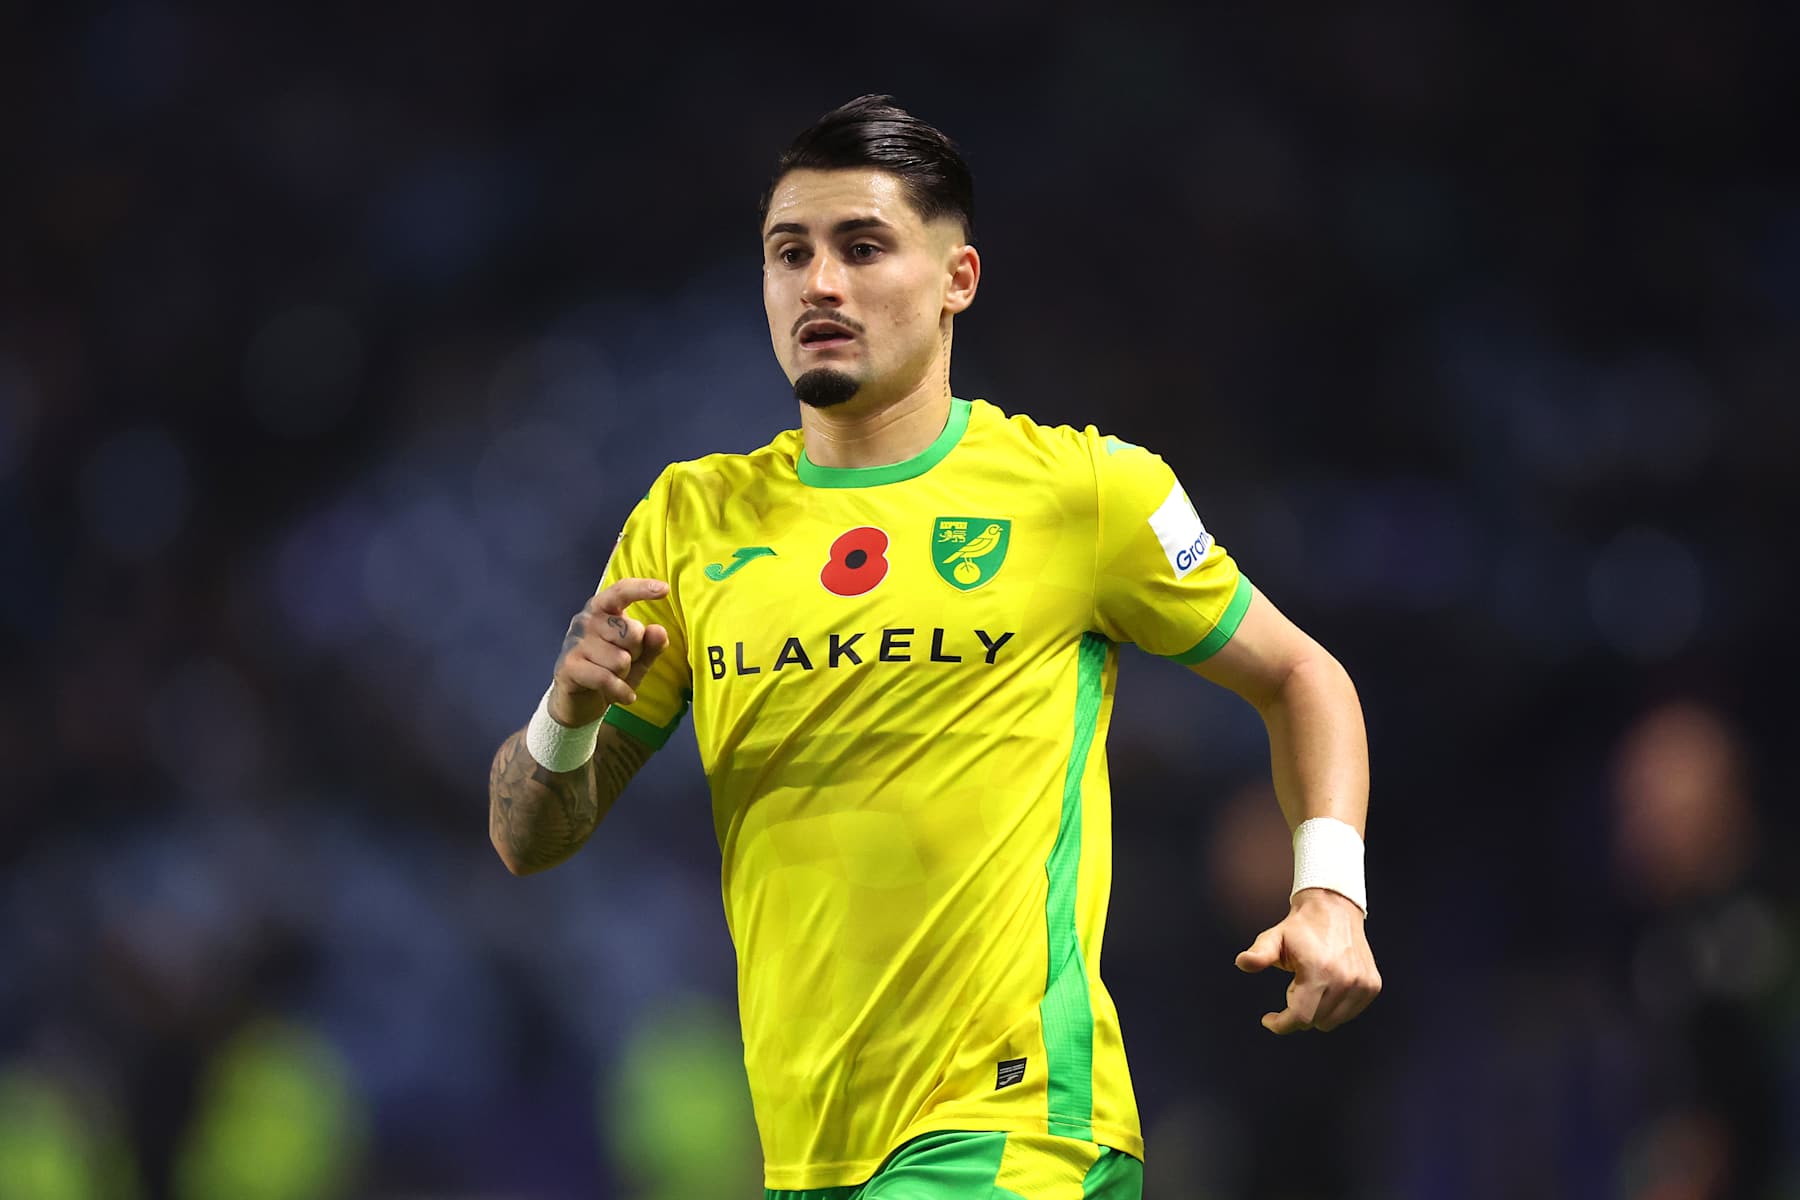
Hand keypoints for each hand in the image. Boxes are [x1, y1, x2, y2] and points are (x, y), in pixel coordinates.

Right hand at [550, 577, 670, 726]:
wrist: (579, 703)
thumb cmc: (610, 672)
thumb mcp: (638, 659)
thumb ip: (651, 644)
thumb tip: (658, 630)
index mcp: (603, 610)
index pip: (621, 592)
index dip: (642, 589)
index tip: (664, 589)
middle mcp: (586, 620)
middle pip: (631, 631)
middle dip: (636, 653)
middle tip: (624, 664)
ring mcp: (575, 642)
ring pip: (620, 659)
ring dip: (624, 675)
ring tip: (614, 677)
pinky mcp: (569, 666)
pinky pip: (606, 678)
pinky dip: (620, 691)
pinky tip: (622, 695)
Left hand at [1235, 888, 1381, 1033]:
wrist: (1334, 908)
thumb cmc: (1301, 927)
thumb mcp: (1274, 938)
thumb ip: (1259, 954)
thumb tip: (1242, 962)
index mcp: (1319, 971)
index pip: (1300, 1017)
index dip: (1281, 1024)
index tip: (1269, 1020)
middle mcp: (1345, 980)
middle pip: (1315, 1021)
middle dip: (1297, 1011)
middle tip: (1293, 986)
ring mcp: (1362, 984)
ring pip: (1332, 1021)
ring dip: (1316, 1010)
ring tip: (1311, 984)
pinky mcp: (1372, 986)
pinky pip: (1348, 1013)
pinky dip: (1334, 1007)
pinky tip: (1327, 985)